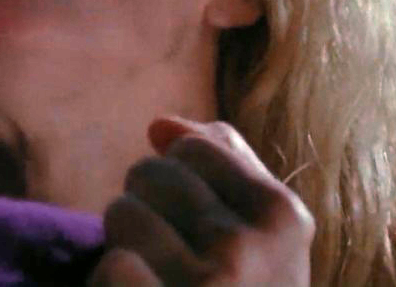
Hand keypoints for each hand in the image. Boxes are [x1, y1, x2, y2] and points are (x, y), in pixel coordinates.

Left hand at [89, 117, 313, 285]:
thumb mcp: (263, 237)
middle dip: (147, 211)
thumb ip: (223, 166)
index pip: (191, 146)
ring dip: (126, 249)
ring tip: (156, 284)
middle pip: (150, 173)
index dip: (177, 180)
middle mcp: (250, 248)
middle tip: (172, 263)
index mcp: (284, 217)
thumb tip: (159, 123)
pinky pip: (111, 266)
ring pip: (121, 213)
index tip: (196, 226)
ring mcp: (207, 286)